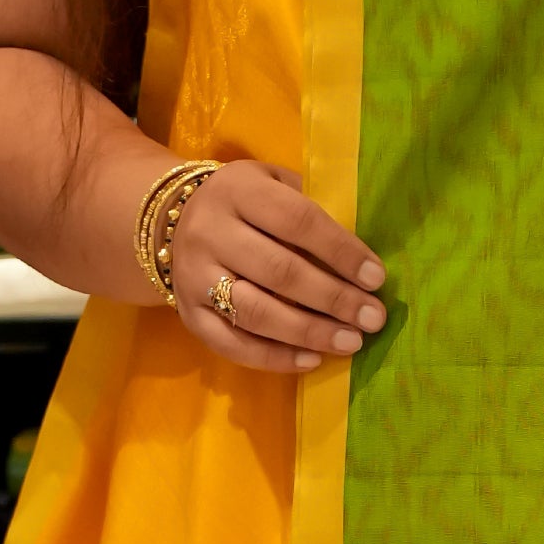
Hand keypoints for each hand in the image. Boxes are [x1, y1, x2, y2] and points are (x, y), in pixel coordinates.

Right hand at [163, 161, 385, 372]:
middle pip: (280, 272)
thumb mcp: (271, 182)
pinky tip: (313, 361)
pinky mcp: (188, 314)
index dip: (341, 251)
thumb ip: (309, 208)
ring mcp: (193, 277)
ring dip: (310, 332)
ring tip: (351, 342)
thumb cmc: (243, 202)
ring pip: (256, 313)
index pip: (298, 221)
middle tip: (373, 317)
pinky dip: (275, 358)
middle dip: (334, 298)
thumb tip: (359, 258)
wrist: (167, 220)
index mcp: (238, 191)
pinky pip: (232, 344)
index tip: (377, 278)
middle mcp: (210, 233)